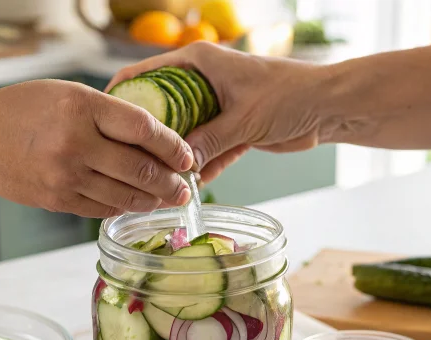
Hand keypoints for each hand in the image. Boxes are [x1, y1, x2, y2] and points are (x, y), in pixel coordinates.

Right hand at [0, 79, 193, 217]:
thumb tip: (156, 138)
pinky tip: (133, 203)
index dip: (172, 146)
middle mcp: (75, 143)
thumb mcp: (68, 94)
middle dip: (170, 182)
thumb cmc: (24, 110)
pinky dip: (123, 207)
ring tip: (166, 198)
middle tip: (184, 186)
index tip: (187, 156)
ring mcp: (65, 176)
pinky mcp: (57, 200)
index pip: (143, 129)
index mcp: (82, 108)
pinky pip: (102, 208)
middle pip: (140, 169)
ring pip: (125, 195)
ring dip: (151, 200)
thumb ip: (109, 112)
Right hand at [106, 42, 327, 183]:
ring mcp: (216, 105)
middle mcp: (202, 81)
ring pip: (184, 133)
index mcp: (198, 62)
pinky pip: (207, 149)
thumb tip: (178, 167)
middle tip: (128, 162)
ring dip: (177, 157)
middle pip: (161, 109)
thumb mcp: (242, 120)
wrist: (329, 107)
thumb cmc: (289, 95)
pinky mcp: (231, 127)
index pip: (146, 74)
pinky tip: (191, 186)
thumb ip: (209, 142)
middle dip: (149, 137)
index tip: (101, 120)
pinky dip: (202, 166)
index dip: (122, 95)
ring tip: (158, 181)